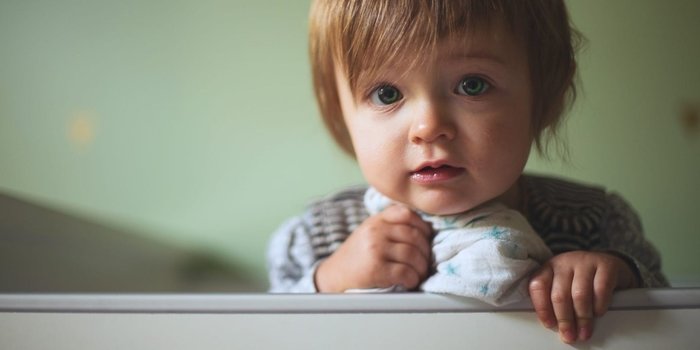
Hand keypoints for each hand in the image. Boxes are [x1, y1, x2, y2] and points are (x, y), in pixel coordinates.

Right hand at [315, 205, 432, 291]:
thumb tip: (424, 230)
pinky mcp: (376, 269)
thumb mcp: (368, 233)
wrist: (332, 277)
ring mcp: (375, 249)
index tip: (426, 239)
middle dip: (425, 252)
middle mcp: (375, 231)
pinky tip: (409, 282)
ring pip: (413, 255)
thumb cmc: (355, 258)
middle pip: (414, 236)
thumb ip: (389, 226)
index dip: (422, 227)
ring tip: (418, 274)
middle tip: (424, 262)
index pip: (406, 214)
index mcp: (375, 220)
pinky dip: (412, 279)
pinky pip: (405, 272)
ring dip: (421, 268)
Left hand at [528, 251, 637, 343]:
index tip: (549, 325)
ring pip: (579, 295)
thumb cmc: (582, 279)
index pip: (538, 286)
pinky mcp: (606, 265)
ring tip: (584, 332)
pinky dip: (599, 306)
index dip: (542, 308)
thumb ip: (556, 301)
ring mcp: (585, 262)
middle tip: (569, 335)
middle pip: (559, 295)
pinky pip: (600, 290)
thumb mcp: (564, 284)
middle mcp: (564, 262)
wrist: (608, 263)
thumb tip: (556, 327)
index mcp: (549, 267)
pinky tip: (598, 314)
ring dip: (582, 318)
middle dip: (564, 320)